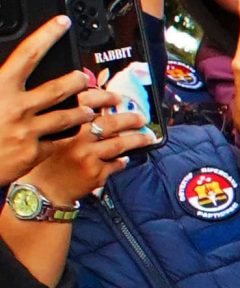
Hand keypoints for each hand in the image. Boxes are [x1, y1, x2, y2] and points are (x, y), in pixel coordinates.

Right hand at [0, 19, 93, 181]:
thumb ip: (3, 80)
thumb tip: (16, 65)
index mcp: (0, 88)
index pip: (27, 54)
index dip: (47, 36)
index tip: (63, 23)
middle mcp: (16, 107)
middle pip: (58, 88)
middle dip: (77, 82)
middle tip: (84, 79)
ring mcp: (27, 131)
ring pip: (67, 116)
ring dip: (82, 112)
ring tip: (90, 110)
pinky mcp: (35, 152)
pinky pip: (58, 142)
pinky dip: (65, 139)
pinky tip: (73, 139)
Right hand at [23, 95, 151, 201]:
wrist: (44, 190)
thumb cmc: (49, 160)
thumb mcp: (53, 137)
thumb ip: (71, 125)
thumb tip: (97, 112)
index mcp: (63, 128)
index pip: (85, 105)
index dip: (104, 98)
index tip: (118, 97)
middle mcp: (76, 140)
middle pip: (108, 124)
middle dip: (129, 119)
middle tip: (141, 118)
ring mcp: (88, 157)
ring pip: (118, 145)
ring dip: (136, 140)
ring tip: (147, 137)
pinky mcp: (96, 173)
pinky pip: (117, 163)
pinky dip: (123, 160)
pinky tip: (124, 158)